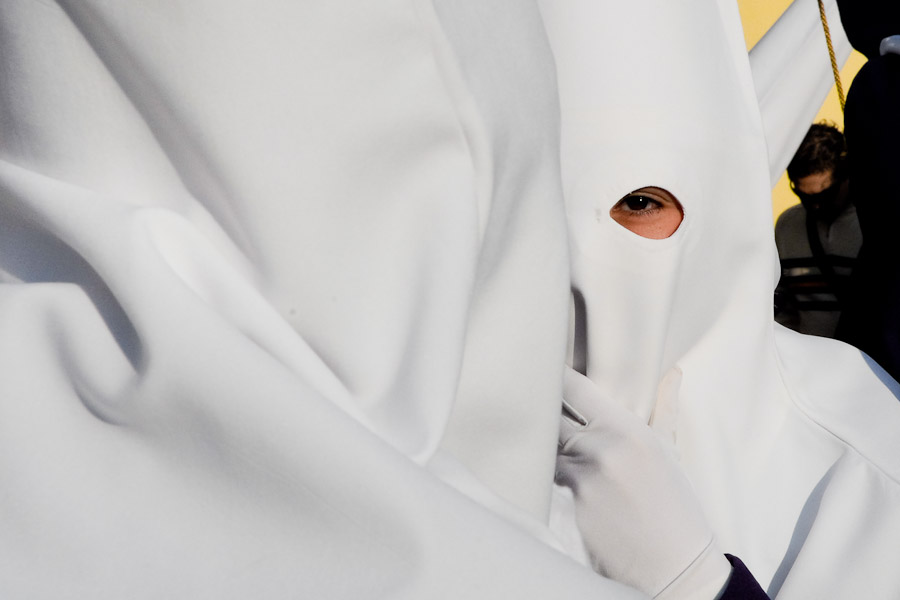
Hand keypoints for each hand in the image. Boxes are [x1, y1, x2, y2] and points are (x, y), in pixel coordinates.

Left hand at [556, 367, 731, 598]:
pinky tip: (550, 482)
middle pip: (549, 415)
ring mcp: (580, 479)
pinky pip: (546, 483)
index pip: (575, 387)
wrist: (676, 565)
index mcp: (626, 430)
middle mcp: (600, 449)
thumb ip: (665, 408)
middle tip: (532, 405)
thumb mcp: (670, 452)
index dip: (555, 376)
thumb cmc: (674, 504)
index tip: (544, 369)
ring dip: (543, 449)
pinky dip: (547, 479)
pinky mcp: (567, 508)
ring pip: (544, 451)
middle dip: (542, 412)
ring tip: (545, 450)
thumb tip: (674, 374)